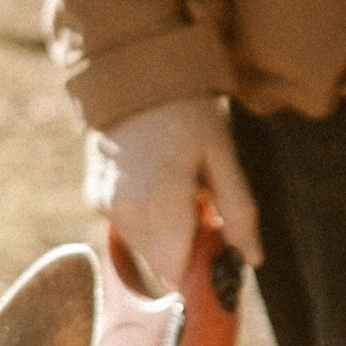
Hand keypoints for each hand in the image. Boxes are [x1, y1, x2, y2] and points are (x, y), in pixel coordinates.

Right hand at [87, 95, 263, 290]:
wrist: (132, 70)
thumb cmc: (186, 109)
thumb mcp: (223, 155)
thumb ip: (238, 212)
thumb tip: (251, 260)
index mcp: (158, 204)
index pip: (178, 275)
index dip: (203, 267)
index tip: (220, 244)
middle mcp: (124, 212)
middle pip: (163, 265)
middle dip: (189, 247)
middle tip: (205, 204)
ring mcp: (104, 205)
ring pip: (147, 248)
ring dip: (169, 232)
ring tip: (181, 186)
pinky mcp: (94, 197)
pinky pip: (129, 227)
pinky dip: (149, 217)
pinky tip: (159, 180)